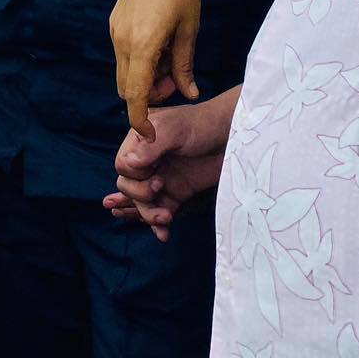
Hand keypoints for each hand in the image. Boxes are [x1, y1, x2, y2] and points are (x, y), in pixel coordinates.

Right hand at [102, 95, 233, 242]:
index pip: (123, 165)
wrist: (234, 136)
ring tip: (165, 217)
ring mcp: (162, 178)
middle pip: (128, 186)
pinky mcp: (177, 193)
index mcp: (141, 142)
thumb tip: (128, 164)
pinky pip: (161, 212)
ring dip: (149, 214)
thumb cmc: (203, 124)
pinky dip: (159, 225)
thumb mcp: (174, 129)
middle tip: (159, 188)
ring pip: (143, 203)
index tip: (153, 171)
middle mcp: (148, 161)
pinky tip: (164, 234)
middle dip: (139, 195)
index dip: (133, 174)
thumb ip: (150, 145)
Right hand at [110, 0, 204, 139]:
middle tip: (175, 82)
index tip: (151, 135)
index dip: (141, 120)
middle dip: (148, 96)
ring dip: (144, 77)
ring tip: (170, 58)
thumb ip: (185, 67)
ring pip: (124, 71)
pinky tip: (159, 44)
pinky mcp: (115, 21)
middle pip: (126, 88)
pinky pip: (123, 53)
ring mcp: (115, 29)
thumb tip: (189, 95)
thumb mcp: (190, 31)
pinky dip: (139, 60)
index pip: (135, 96)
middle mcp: (122, 40)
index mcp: (142, 45)